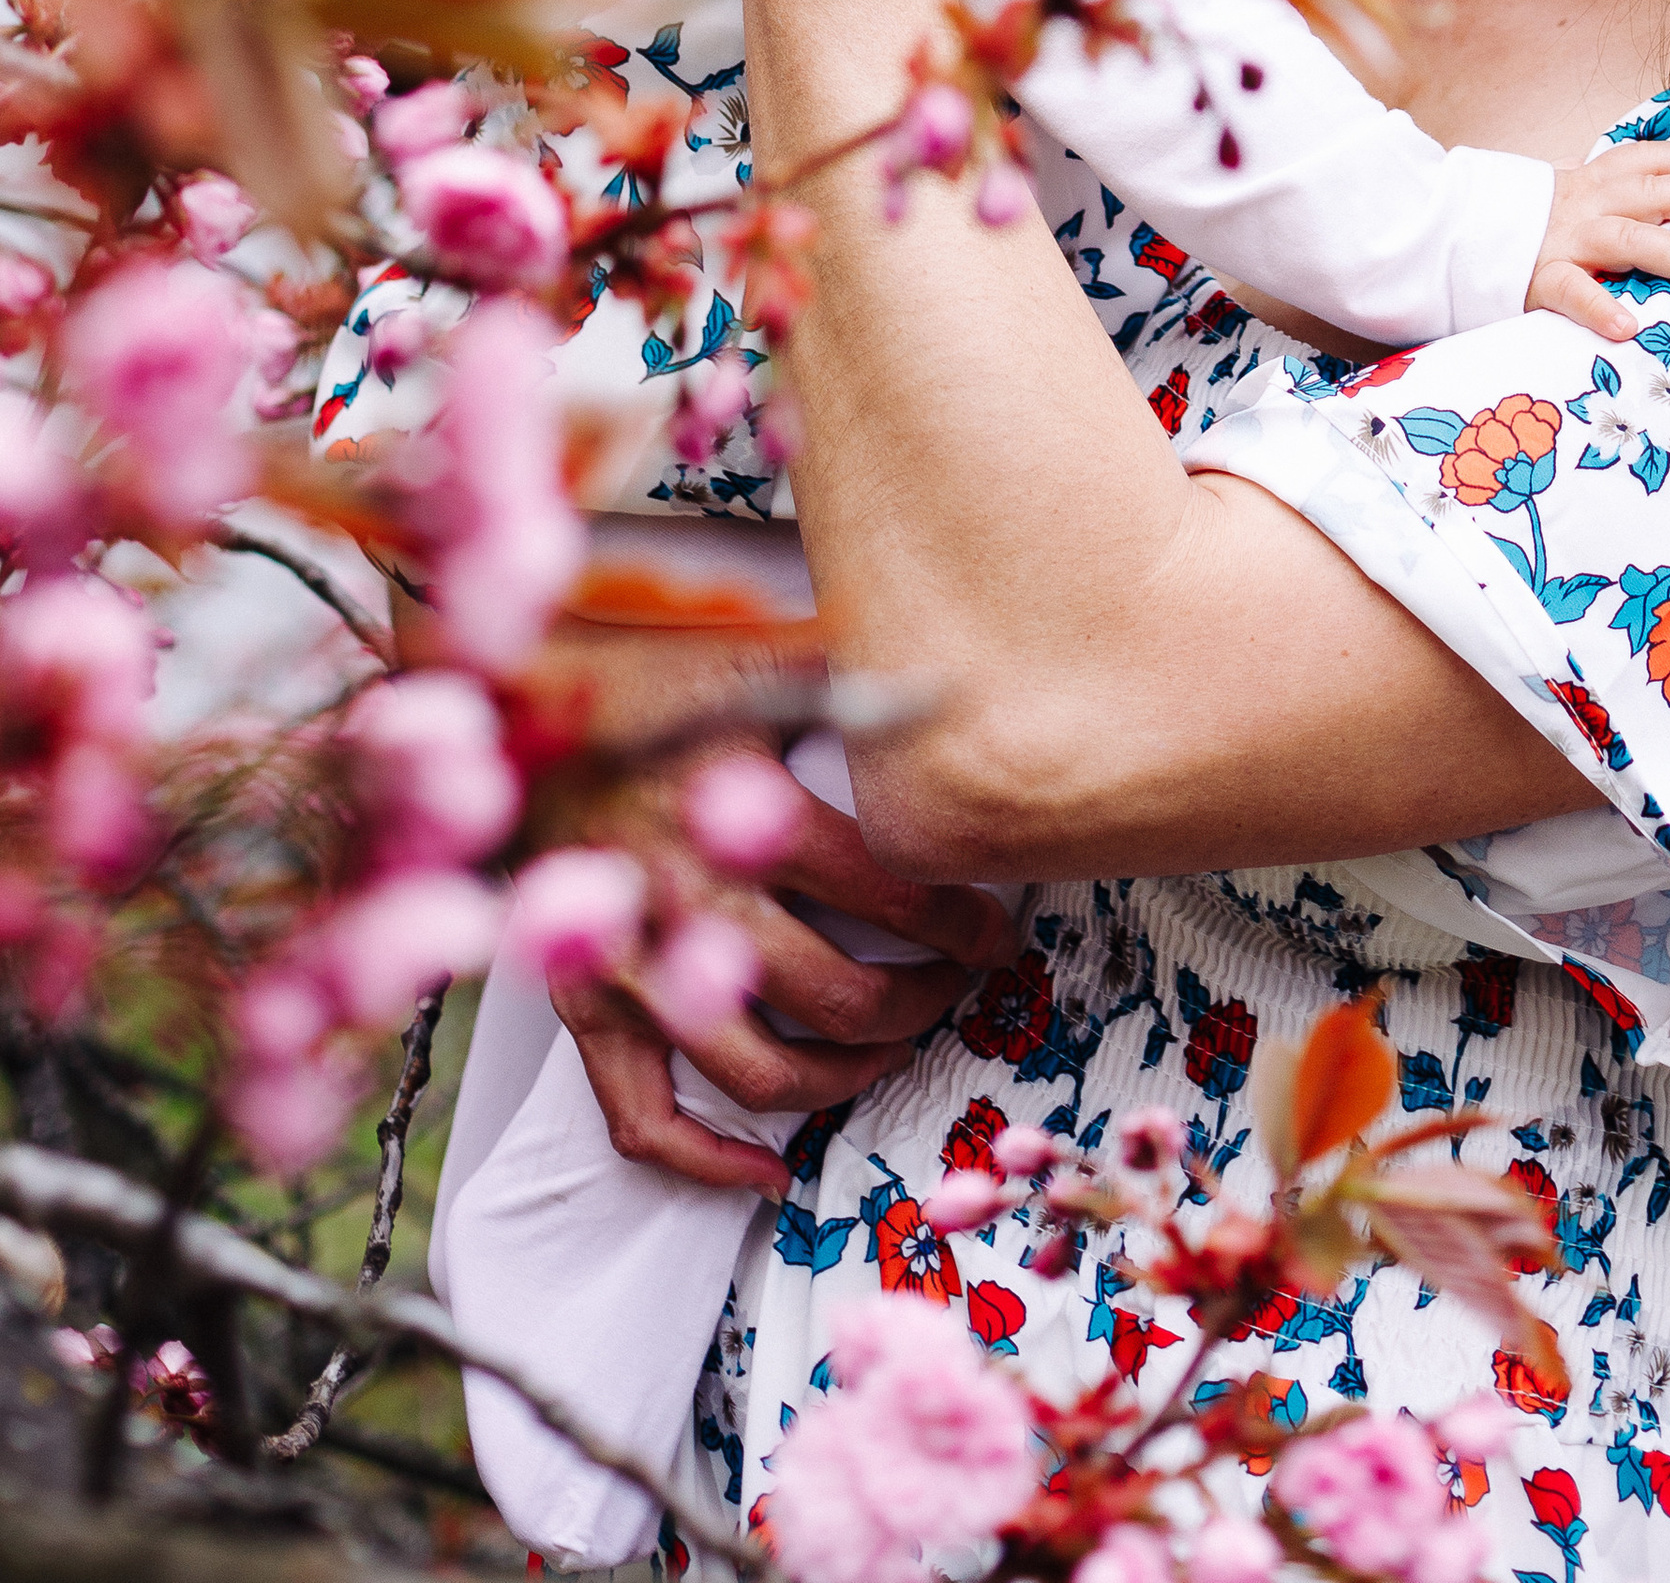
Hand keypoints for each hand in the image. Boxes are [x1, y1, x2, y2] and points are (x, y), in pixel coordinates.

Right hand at [537, 634, 1019, 1195]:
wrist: (513, 723)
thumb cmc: (645, 692)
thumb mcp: (751, 661)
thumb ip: (848, 675)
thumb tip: (948, 676)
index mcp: (746, 819)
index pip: (889, 894)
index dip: (962, 924)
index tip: (994, 931)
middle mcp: (695, 905)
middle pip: (840, 997)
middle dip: (922, 1003)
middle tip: (955, 986)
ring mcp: (638, 970)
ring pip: (763, 1076)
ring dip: (847, 1078)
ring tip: (892, 1048)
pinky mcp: (588, 1009)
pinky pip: (643, 1119)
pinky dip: (707, 1163)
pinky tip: (767, 1170)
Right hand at [1527, 137, 1669, 337]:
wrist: (1455, 233)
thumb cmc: (1524, 218)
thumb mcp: (1569, 190)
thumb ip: (1609, 184)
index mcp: (1594, 179)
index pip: (1650, 160)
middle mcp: (1586, 204)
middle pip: (1653, 194)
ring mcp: (1566, 240)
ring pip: (1627, 239)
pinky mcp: (1541, 278)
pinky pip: (1574, 292)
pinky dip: (1601, 307)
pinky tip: (1628, 326)